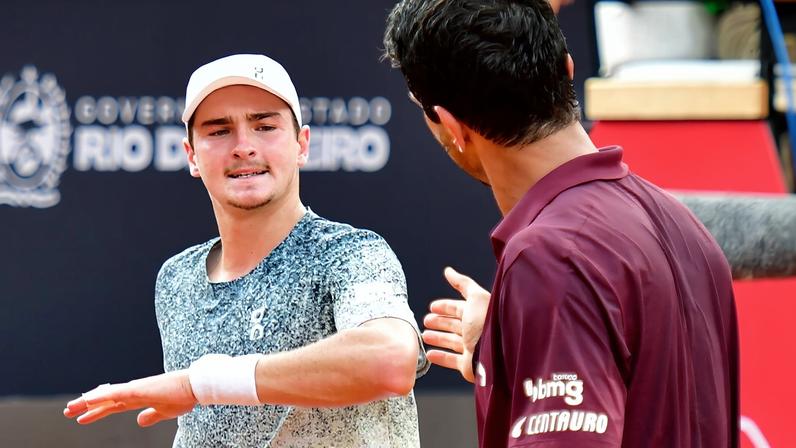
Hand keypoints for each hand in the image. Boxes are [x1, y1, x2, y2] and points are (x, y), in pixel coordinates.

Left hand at [63, 370, 196, 426]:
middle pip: (105, 399)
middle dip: (87, 406)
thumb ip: (152, 416)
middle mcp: (134, 391)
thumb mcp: (165, 412)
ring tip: (72, 407)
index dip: (98, 411)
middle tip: (69, 410)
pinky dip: (100, 396)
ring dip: (88, 401)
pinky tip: (87, 399)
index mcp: (140, 397)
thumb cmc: (184, 396)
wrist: (195, 386)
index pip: (113, 405)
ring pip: (106, 395)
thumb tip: (140, 421)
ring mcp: (135, 389)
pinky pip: (114, 394)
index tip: (83, 416)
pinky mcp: (138, 389)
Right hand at [422, 267, 489, 382]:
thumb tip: (448, 271)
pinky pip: (451, 360)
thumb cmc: (487, 323)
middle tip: (426, 320)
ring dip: (437, 338)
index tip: (432, 306)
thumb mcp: (475, 297)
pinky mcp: (469, 365)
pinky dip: (440, 357)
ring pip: (451, 341)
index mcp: (478, 313)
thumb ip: (462, 284)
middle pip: (454, 324)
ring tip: (425, 336)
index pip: (459, 308)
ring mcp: (472, 348)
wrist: (497, 353)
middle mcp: (476, 330)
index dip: (445, 306)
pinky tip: (430, 354)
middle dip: (440, 321)